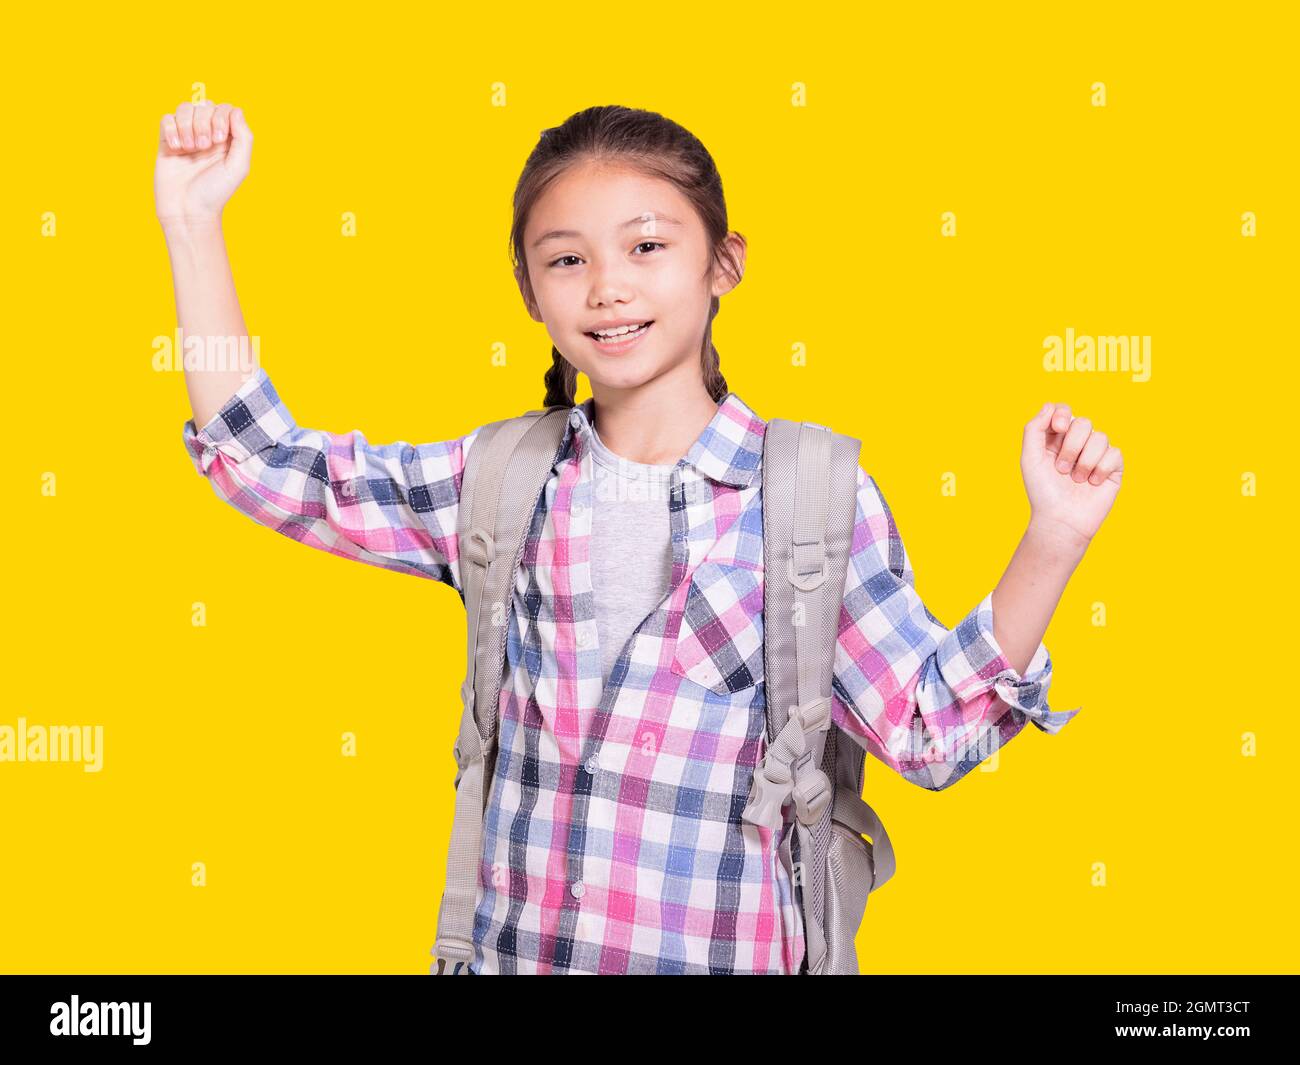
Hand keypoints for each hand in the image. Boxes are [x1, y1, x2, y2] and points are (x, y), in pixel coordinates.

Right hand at [154, 101, 252, 227]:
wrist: (188, 210)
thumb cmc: (215, 192)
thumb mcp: (239, 167)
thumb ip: (244, 138)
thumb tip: (236, 111)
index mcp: (227, 139)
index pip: (225, 109)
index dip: (220, 117)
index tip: (218, 139)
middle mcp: (208, 134)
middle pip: (204, 105)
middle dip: (203, 123)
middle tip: (203, 147)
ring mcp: (187, 136)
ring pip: (184, 108)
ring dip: (187, 126)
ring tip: (189, 149)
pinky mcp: (167, 141)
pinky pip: (166, 119)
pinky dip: (171, 130)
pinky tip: (176, 150)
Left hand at [1021, 403, 1122, 548]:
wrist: (1061, 520)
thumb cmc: (1043, 491)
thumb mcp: (1030, 458)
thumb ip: (1035, 429)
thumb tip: (1050, 405)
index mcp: (1056, 439)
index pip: (1064, 411)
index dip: (1063, 414)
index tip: (1058, 428)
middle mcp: (1077, 444)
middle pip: (1083, 422)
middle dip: (1071, 446)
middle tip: (1061, 469)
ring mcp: (1096, 454)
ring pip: (1100, 437)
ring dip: (1084, 461)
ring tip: (1075, 480)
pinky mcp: (1113, 467)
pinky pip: (1114, 453)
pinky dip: (1100, 469)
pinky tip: (1092, 484)